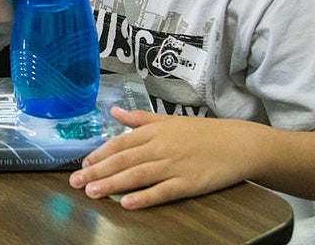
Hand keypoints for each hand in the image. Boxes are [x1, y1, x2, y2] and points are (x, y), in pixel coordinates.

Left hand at [69, 109, 254, 208]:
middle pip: (123, 160)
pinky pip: (162, 191)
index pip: (120, 144)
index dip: (99, 155)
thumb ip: (139, 119)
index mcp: (154, 131)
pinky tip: (127, 203)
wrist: (238, 143)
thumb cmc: (203, 133)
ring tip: (92, 192)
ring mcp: (174, 165)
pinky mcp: (188, 183)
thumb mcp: (168, 121)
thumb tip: (114, 112)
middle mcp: (160, 147)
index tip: (83, 164)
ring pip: (137, 175)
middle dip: (97, 171)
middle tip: (76, 182)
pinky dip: (144, 198)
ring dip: (112, 184)